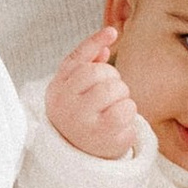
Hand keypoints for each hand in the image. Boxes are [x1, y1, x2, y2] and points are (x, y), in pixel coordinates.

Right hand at [45, 27, 146, 161]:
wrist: (78, 155)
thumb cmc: (79, 114)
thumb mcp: (73, 88)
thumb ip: (86, 64)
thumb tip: (106, 41)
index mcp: (57, 90)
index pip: (78, 60)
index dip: (96, 42)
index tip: (113, 32)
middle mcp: (66, 107)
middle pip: (103, 74)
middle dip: (113, 79)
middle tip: (108, 95)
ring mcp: (84, 124)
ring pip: (119, 90)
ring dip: (123, 97)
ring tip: (112, 109)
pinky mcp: (105, 138)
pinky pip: (129, 110)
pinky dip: (130, 114)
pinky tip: (118, 123)